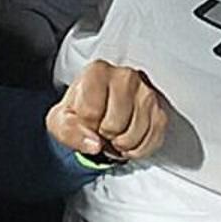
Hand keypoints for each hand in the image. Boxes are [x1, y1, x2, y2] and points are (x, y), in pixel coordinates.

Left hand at [47, 59, 170, 162]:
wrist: (99, 108)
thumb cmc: (80, 110)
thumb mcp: (60, 120)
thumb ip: (69, 131)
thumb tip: (94, 144)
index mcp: (97, 71)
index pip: (90, 111)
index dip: (84, 126)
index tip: (84, 121)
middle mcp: (126, 76)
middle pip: (113, 125)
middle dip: (103, 136)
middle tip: (100, 130)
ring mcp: (146, 93)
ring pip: (133, 136)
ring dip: (120, 145)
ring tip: (114, 135)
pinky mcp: (159, 110)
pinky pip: (151, 141)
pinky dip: (137, 150)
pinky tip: (128, 141)